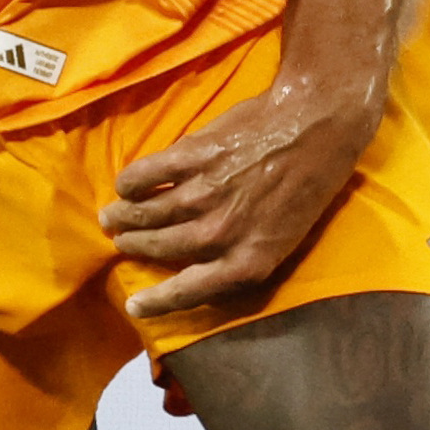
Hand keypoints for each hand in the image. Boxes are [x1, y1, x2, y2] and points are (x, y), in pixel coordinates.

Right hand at [106, 69, 383, 319]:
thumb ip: (244, 251)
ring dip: (125, 217)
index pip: (190, 292)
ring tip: (112, 217)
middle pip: (162, 249)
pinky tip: (125, 185)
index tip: (134, 306)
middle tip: (121, 242)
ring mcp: (203, 194)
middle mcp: (220, 234)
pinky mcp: (192, 156)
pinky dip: (130, 183)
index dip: (157, 302)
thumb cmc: (310, 181)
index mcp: (248, 261)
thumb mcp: (286, 235)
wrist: (317, 123)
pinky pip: (147, 176)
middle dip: (135, 247)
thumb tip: (207, 259)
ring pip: (149, 214)